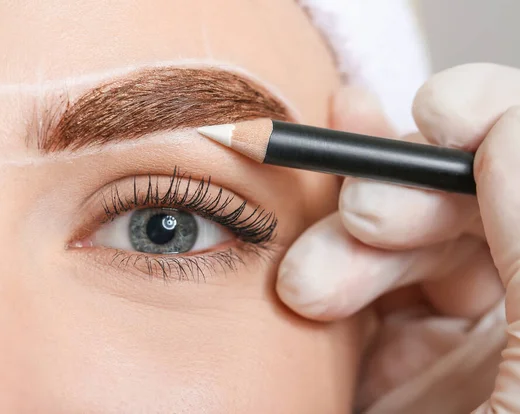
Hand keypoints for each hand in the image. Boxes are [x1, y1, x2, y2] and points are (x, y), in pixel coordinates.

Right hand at [276, 63, 519, 412]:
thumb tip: (502, 123)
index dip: (489, 122)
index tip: (438, 117)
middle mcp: (513, 303)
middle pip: (454, 195)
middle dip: (398, 194)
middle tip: (361, 220)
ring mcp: (448, 330)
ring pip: (393, 232)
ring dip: (340, 234)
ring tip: (305, 284)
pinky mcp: (388, 356)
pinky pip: (353, 280)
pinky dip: (319, 251)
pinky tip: (300, 238)